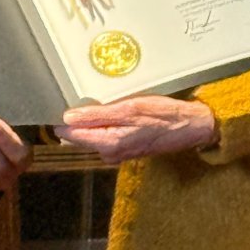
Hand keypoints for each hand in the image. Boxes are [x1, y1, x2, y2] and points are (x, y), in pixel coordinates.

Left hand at [55, 95, 216, 164]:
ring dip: (90, 121)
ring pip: (91, 136)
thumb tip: (67, 118)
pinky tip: (110, 111)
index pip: (71, 134)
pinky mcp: (123, 149)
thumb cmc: (163, 115)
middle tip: (78, 97)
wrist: (190, 128)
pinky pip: (104, 136)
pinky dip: (103, 124)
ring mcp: (116, 153)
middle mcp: (109, 153)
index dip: (63, 118)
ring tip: (96, 101)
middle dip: (76, 119)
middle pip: (79, 136)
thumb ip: (97, 115)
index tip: (59, 102)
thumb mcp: (130, 108)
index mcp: (108, 143)